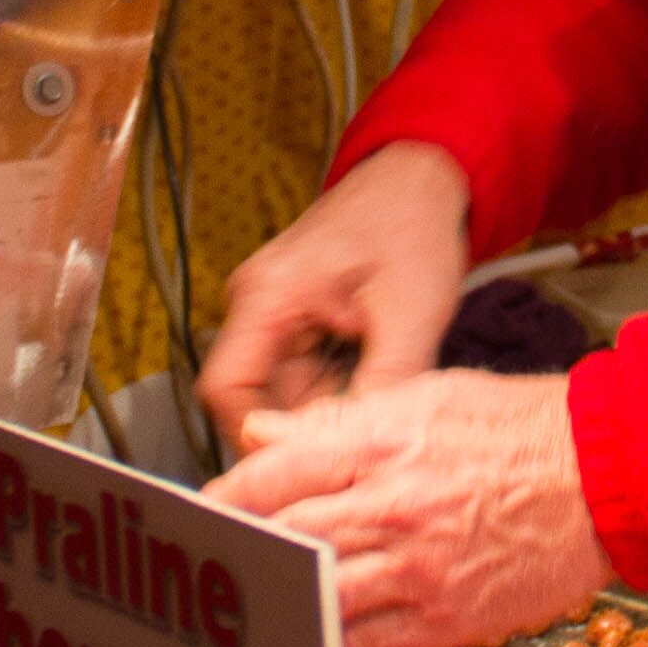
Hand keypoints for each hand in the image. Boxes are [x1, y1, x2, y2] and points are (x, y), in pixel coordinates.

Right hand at [198, 140, 470, 452]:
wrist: (423, 180)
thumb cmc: (412, 224)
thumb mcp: (410, 313)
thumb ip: (385, 384)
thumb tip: (365, 451)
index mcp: (267, 297)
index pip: (224, 389)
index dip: (253, 436)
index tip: (297, 466)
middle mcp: (258, 306)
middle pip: (253, 399)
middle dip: (302, 428)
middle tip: (355, 447)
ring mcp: (276, 315)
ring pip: (282, 394)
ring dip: (324, 410)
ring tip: (377, 405)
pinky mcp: (299, 323)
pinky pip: (304, 378)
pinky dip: (338, 391)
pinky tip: (375, 381)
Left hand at [205, 369, 610, 646]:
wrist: (612, 473)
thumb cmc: (525, 427)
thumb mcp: (429, 396)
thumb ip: (337, 421)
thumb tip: (262, 432)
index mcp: (382, 440)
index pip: (275, 472)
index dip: (225, 498)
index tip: (198, 514)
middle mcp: (392, 504)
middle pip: (287, 536)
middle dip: (237, 555)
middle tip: (200, 572)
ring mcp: (419, 566)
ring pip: (320, 595)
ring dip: (276, 607)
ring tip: (241, 616)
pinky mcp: (449, 616)